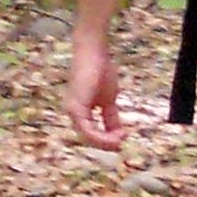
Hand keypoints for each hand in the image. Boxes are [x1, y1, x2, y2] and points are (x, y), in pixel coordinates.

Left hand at [65, 26, 124, 148]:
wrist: (94, 52)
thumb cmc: (100, 70)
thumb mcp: (109, 99)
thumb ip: (110, 117)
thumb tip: (119, 132)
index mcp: (80, 112)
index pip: (91, 134)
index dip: (107, 139)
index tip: (123, 137)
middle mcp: (73, 113)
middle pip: (88, 139)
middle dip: (107, 144)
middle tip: (122, 142)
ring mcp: (72, 111)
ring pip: (88, 137)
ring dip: (106, 142)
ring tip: (121, 140)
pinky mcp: (76, 108)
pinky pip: (88, 130)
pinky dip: (103, 136)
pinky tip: (116, 136)